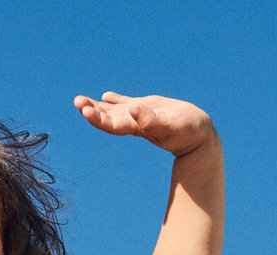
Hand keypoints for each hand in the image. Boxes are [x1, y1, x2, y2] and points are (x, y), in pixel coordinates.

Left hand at [74, 91, 214, 156]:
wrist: (198, 136)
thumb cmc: (185, 132)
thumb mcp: (169, 125)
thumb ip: (150, 119)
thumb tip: (132, 109)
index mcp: (135, 127)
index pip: (110, 124)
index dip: (96, 118)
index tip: (84, 109)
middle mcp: (133, 122)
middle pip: (106, 118)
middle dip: (91, 110)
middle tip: (77, 101)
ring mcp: (139, 116)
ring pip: (113, 111)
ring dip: (97, 106)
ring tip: (80, 100)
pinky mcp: (148, 109)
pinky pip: (128, 104)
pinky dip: (116, 100)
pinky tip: (106, 95)